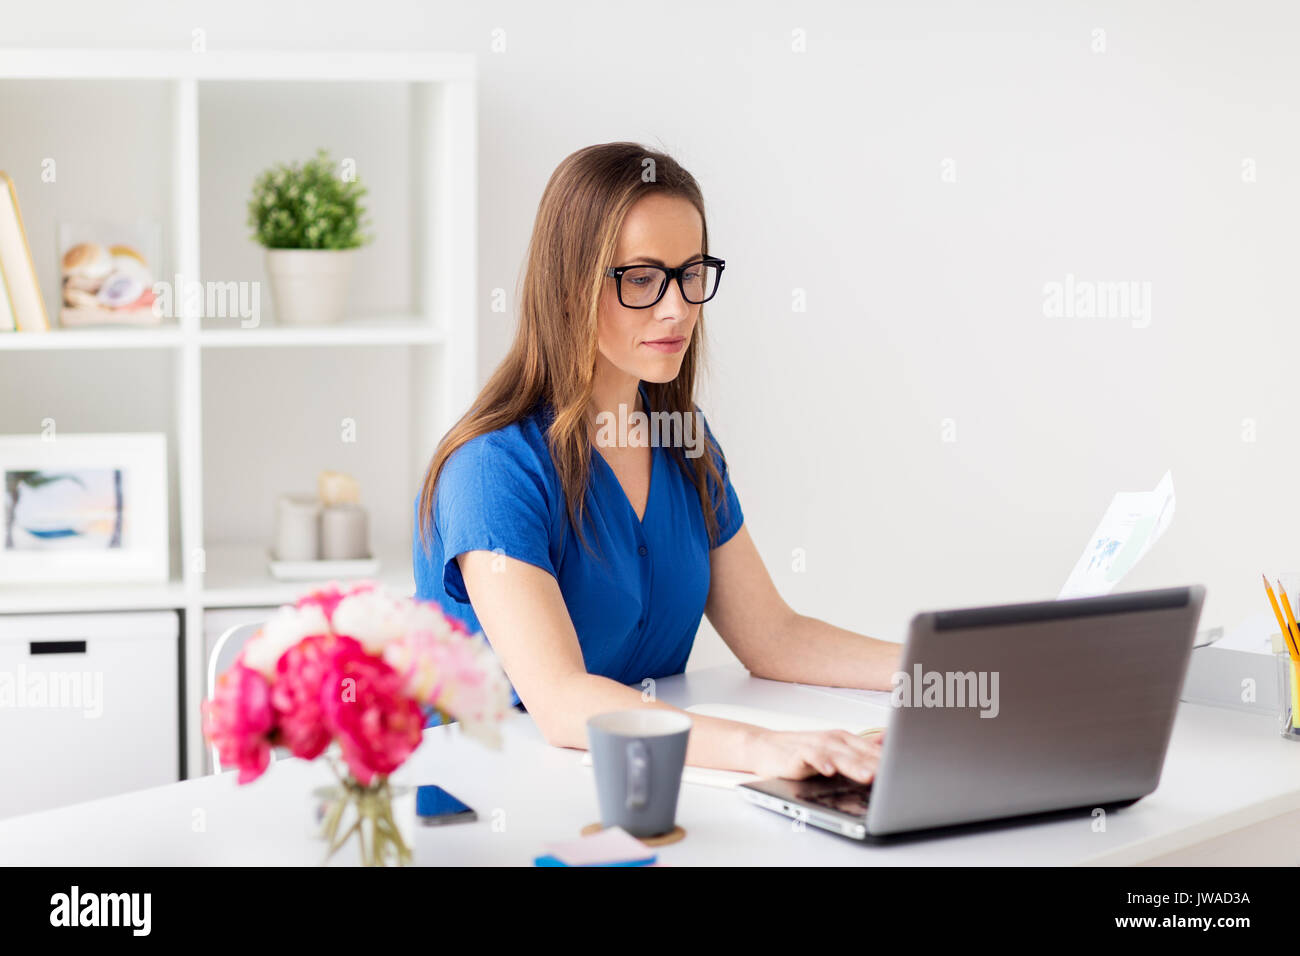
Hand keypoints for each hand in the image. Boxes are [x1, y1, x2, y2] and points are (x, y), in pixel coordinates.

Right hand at [745, 728, 883, 783]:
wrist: (766, 748)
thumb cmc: (803, 751)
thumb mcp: (837, 751)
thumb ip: (863, 749)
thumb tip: (891, 742)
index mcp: (847, 740)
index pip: (874, 752)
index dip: (891, 762)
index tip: (910, 771)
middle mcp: (834, 741)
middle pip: (860, 753)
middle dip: (878, 765)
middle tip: (896, 776)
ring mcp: (816, 746)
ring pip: (839, 756)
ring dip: (854, 765)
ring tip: (868, 776)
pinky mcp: (797, 754)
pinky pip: (811, 757)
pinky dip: (820, 762)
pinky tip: (829, 770)